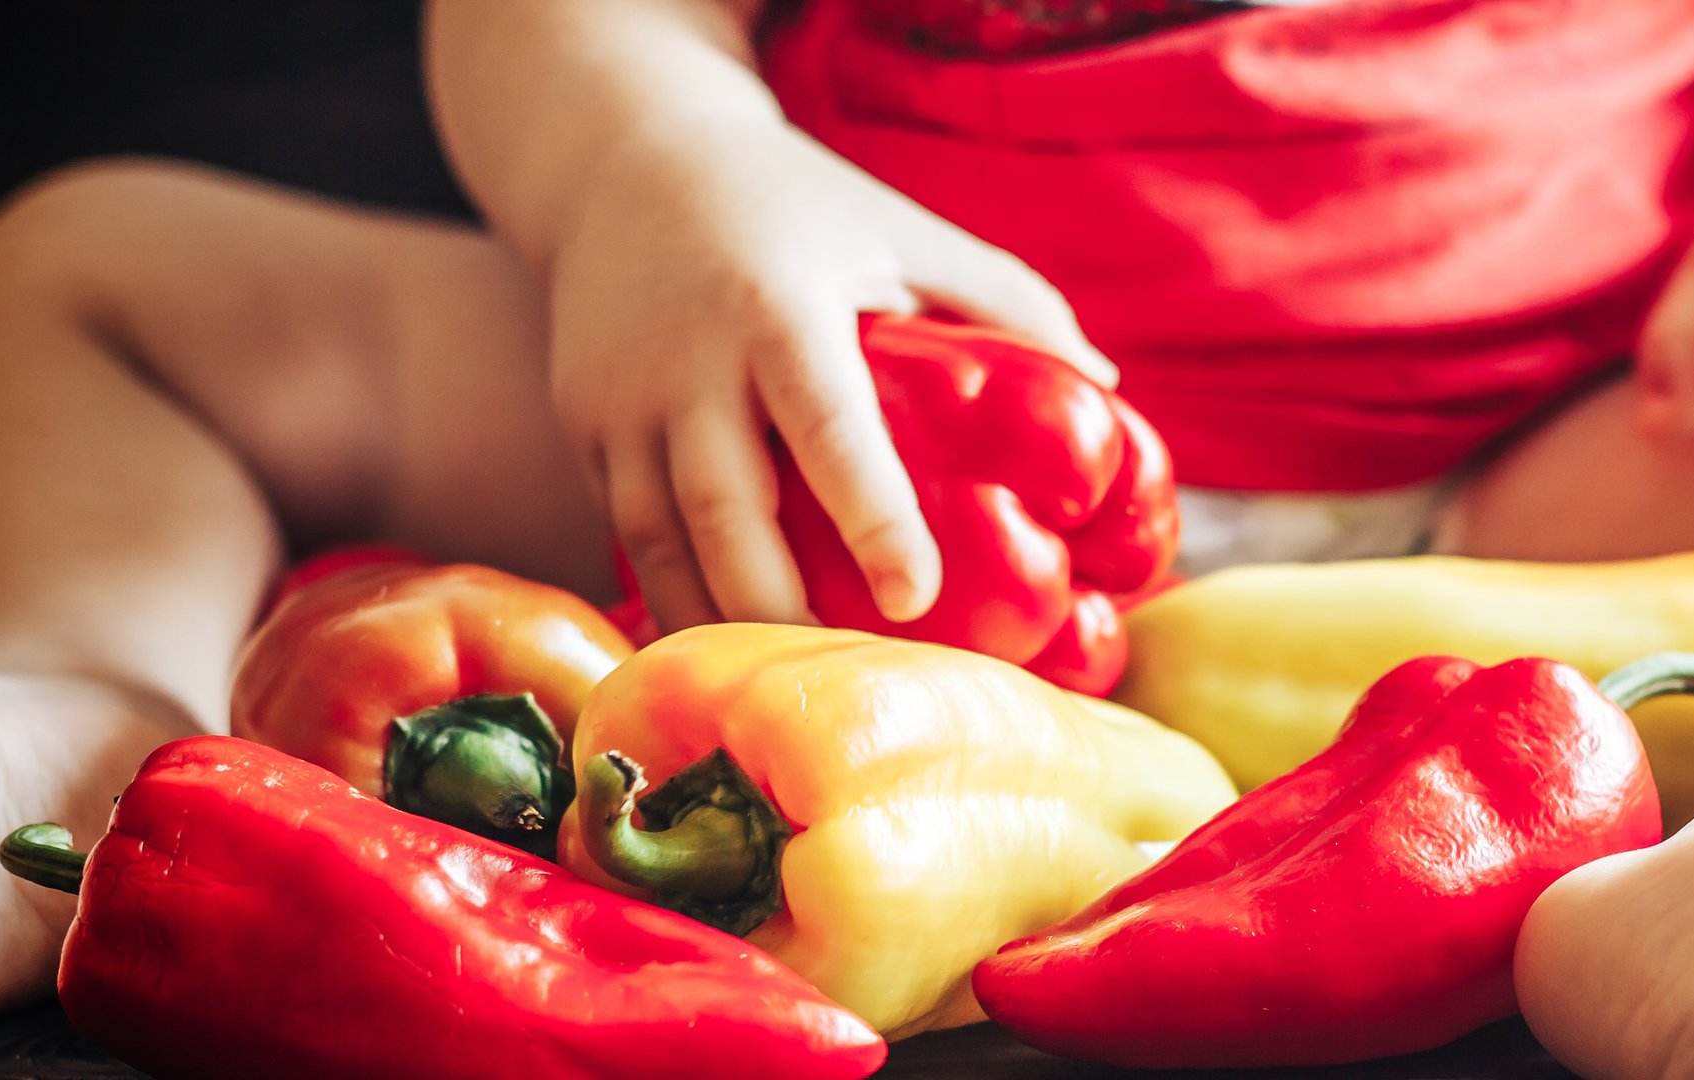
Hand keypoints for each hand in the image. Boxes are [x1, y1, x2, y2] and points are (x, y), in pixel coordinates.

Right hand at [546, 118, 1113, 631]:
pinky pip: (628, 537)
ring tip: (783, 691)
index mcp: (778, 310)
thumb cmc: (790, 202)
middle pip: (724, 514)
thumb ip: (1002, 299)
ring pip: (660, 545)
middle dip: (780, 611)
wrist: (617, 161)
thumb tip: (1109, 387)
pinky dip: (673, 599)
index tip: (912, 598)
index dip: (871, 516)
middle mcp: (688, 365)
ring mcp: (621, 404)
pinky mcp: (584, 431)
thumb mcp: (898, 228)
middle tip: (845, 681)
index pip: (827, 425)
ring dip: (719, 627)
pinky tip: (723, 651)